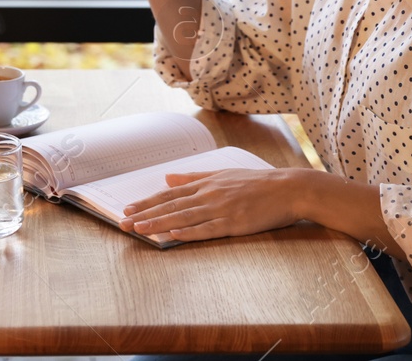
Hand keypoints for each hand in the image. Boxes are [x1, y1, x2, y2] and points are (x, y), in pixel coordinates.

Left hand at [118, 168, 306, 241]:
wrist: (288, 188)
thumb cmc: (257, 183)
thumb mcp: (223, 174)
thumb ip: (194, 177)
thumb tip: (168, 179)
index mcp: (206, 183)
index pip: (170, 195)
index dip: (148, 203)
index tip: (129, 209)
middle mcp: (209, 195)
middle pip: (171, 206)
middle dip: (145, 215)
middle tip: (123, 222)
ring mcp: (221, 209)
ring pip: (183, 217)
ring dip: (158, 224)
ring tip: (139, 230)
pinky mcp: (234, 223)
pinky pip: (206, 229)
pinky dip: (188, 232)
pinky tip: (172, 235)